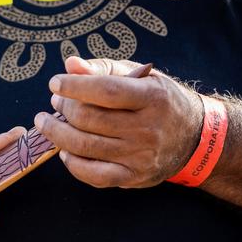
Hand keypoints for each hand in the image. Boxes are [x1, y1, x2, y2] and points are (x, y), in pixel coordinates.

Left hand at [34, 57, 202, 187]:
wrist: (194, 137)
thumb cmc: (159, 100)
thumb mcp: (139, 76)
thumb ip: (103, 69)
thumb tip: (71, 64)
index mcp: (152, 97)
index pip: (106, 91)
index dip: (74, 86)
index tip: (55, 83)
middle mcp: (148, 128)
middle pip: (90, 119)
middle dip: (63, 109)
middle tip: (55, 102)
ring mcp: (141, 156)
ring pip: (86, 147)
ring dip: (57, 134)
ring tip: (46, 123)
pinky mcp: (134, 177)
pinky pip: (94, 175)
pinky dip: (73, 164)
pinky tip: (64, 150)